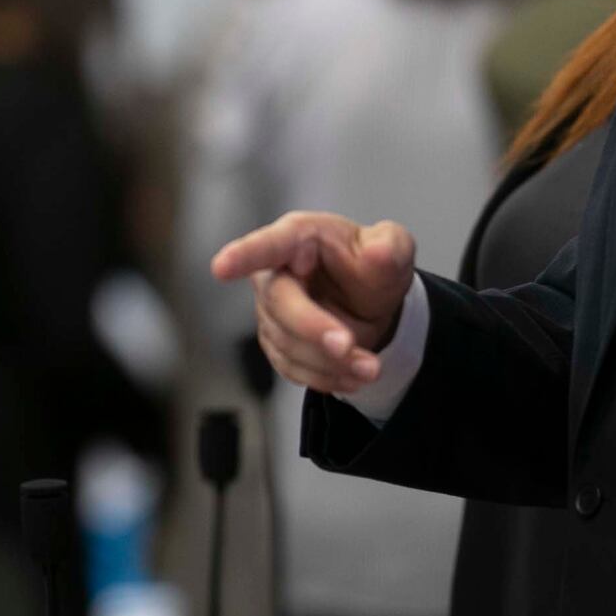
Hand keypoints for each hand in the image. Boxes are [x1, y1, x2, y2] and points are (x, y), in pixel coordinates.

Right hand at [210, 211, 417, 394]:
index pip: (269, 245)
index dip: (245, 255)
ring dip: (331, 362)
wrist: (372, 305)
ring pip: (287, 343)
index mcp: (299, 238)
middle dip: (313, 329)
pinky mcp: (277, 344)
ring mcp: (272, 312)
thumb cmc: (370, 267)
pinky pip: (292, 368)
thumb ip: (391, 246)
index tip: (221, 267)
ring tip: (371, 367)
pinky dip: (325, 378)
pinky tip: (351, 376)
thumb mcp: (393, 249)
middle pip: (280, 304)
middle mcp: (276, 273)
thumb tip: (379, 252)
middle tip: (348, 346)